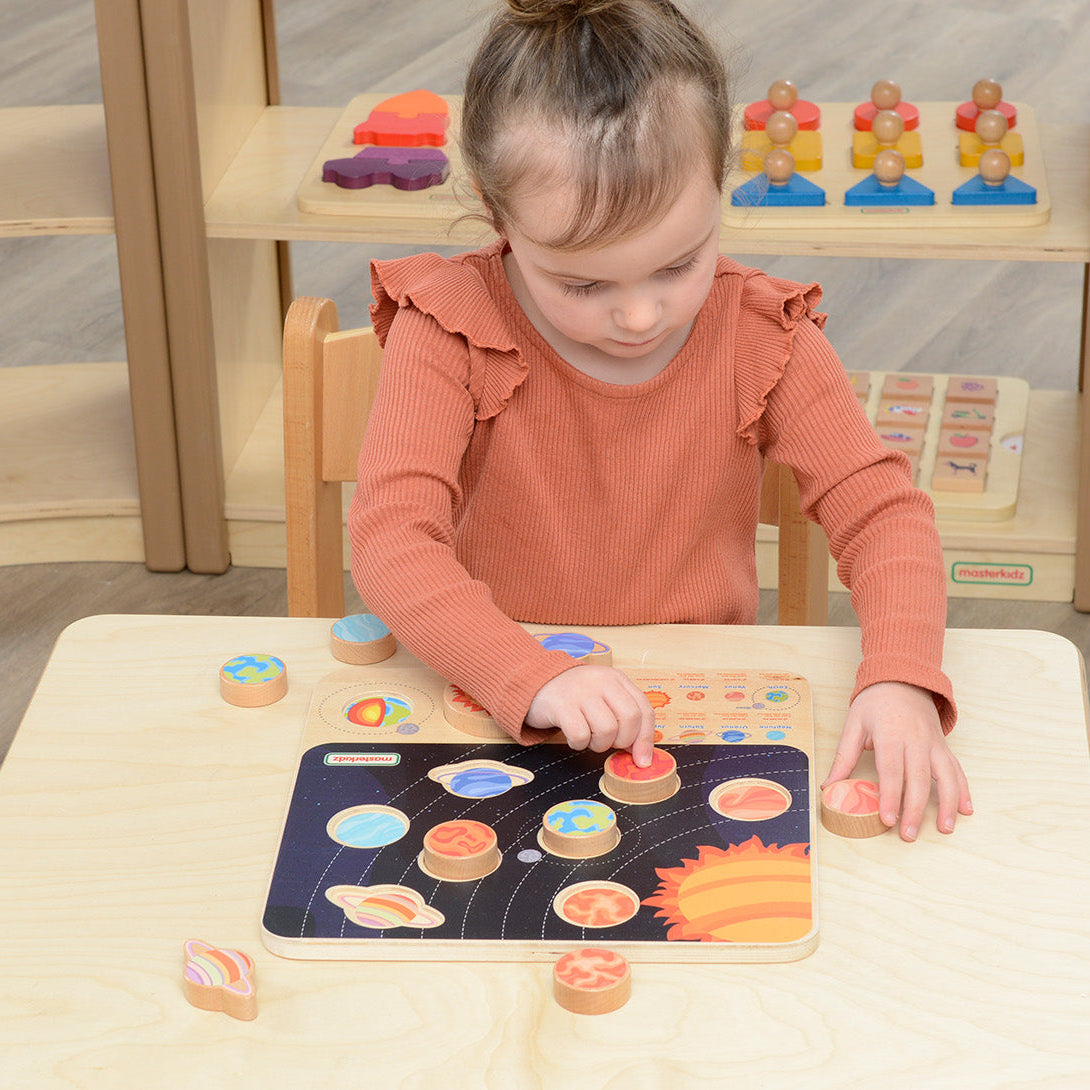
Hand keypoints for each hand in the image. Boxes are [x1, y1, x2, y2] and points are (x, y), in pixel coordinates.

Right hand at [525, 666, 655, 766]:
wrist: (535, 681)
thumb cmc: (575, 696)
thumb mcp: (603, 699)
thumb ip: (623, 719)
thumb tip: (640, 754)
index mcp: (616, 679)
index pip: (644, 709)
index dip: (646, 738)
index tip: (642, 760)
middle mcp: (601, 681)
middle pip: (630, 718)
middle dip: (622, 741)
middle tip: (608, 743)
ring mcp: (580, 691)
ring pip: (607, 729)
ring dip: (599, 744)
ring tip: (588, 737)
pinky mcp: (560, 704)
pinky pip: (580, 735)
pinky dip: (578, 744)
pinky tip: (573, 737)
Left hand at [823, 681, 971, 841]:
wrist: (902, 678)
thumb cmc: (875, 702)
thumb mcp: (853, 724)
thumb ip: (843, 757)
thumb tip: (829, 786)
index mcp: (890, 735)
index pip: (891, 771)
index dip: (890, 796)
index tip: (888, 819)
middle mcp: (916, 740)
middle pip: (918, 779)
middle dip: (915, 810)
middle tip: (909, 835)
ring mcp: (933, 744)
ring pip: (945, 776)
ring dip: (947, 804)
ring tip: (945, 828)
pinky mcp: (943, 746)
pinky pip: (956, 769)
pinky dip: (963, 789)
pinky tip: (965, 808)